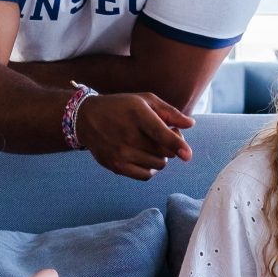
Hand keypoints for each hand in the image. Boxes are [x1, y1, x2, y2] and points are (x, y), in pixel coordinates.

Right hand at [76, 91, 194, 179]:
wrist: (86, 118)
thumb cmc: (121, 107)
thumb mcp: (145, 100)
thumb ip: (169, 112)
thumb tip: (190, 124)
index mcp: (137, 115)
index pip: (160, 134)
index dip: (177, 145)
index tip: (187, 155)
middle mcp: (128, 135)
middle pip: (164, 152)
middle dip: (171, 146)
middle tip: (164, 136)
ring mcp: (121, 153)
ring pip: (158, 165)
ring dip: (161, 157)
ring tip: (151, 145)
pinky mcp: (116, 166)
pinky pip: (145, 176)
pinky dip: (151, 169)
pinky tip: (145, 157)